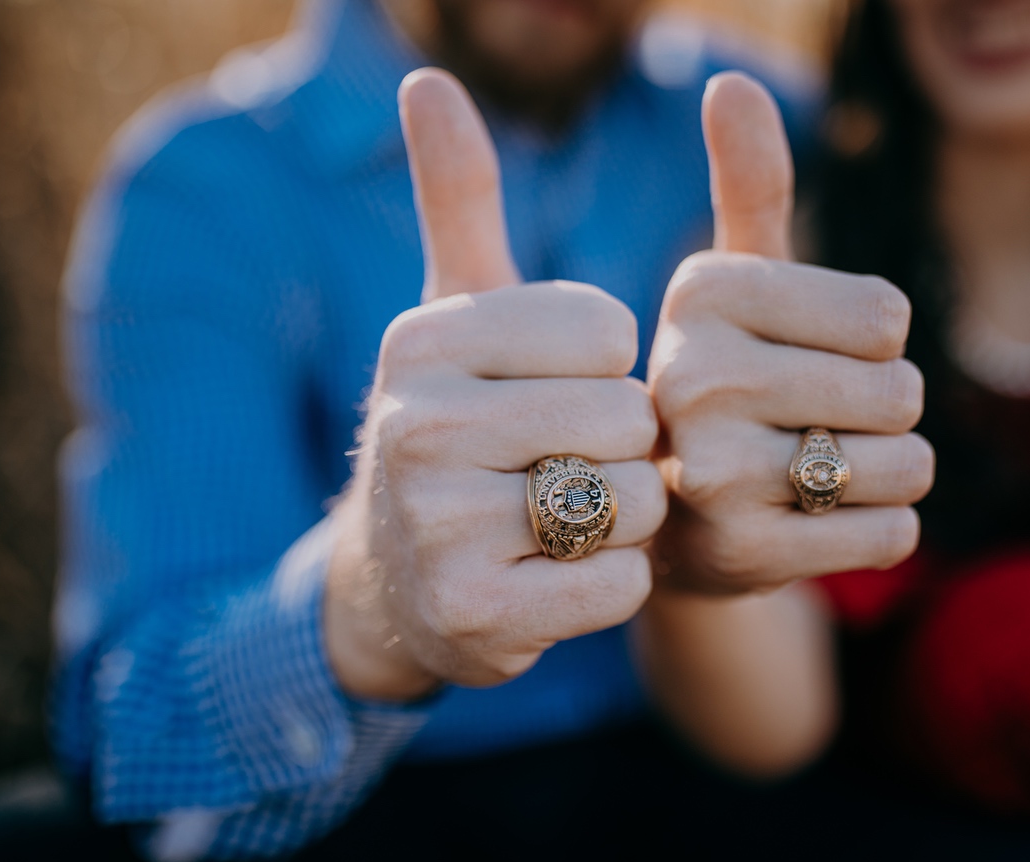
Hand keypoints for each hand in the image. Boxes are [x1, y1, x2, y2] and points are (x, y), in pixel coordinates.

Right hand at [325, 70, 666, 700]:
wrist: (394, 584)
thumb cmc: (453, 431)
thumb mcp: (452, 319)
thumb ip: (457, 201)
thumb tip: (427, 79)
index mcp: (427, 339)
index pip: (610, 333)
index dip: (609, 372)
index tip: (553, 395)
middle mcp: (418, 423)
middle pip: (630, 419)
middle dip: (623, 451)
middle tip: (560, 470)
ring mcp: (438, 526)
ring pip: (635, 501)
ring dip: (624, 518)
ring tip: (558, 523)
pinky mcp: (474, 615)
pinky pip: (622, 583)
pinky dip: (613, 583)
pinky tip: (557, 579)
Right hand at [647, 73, 931, 595]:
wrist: (657, 521)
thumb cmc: (713, 386)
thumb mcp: (725, 290)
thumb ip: (747, 188)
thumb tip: (731, 83)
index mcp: (699, 297)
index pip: (888, 317)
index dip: (871, 342)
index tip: (799, 359)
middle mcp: (692, 379)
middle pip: (902, 392)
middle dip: (881, 413)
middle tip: (810, 426)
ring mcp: (712, 476)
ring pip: (907, 467)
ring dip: (885, 474)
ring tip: (814, 475)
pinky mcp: (741, 557)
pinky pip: (893, 535)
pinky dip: (877, 531)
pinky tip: (814, 525)